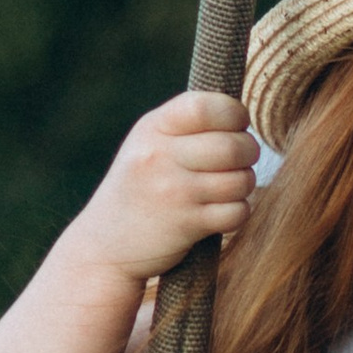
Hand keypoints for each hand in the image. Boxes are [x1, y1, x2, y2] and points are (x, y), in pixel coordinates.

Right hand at [68, 91, 258, 281]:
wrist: (104, 244)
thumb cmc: (140, 186)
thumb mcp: (147, 143)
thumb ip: (186, 124)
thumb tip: (241, 113)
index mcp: (152, 128)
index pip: (206, 107)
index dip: (234, 114)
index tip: (236, 126)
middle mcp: (160, 156)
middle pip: (234, 146)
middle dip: (249, 153)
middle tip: (239, 161)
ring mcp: (173, 192)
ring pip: (241, 180)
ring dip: (244, 185)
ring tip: (227, 187)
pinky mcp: (186, 224)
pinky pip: (238, 212)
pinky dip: (236, 213)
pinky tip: (218, 212)